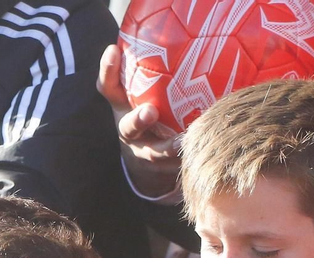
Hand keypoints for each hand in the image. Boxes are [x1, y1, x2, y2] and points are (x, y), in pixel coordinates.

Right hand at [98, 44, 181, 199]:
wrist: (146, 162)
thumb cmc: (147, 113)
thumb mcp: (139, 94)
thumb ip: (146, 71)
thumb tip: (174, 30)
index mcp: (121, 108)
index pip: (108, 87)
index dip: (108, 71)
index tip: (113, 51)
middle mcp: (129, 132)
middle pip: (128, 128)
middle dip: (138, 120)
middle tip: (150, 111)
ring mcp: (145, 153)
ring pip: (155, 153)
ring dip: (167, 148)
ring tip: (182, 142)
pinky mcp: (163, 169)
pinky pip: (176, 165)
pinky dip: (189, 157)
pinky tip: (205, 147)